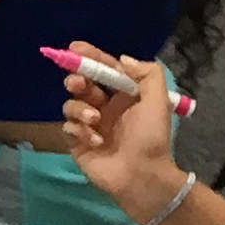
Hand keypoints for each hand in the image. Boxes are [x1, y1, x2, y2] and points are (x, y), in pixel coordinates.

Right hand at [60, 43, 187, 221]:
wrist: (141, 176)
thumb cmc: (150, 137)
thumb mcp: (157, 101)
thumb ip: (146, 74)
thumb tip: (121, 60)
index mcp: (123, 95)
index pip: (104, 70)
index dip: (90, 57)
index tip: (75, 48)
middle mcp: (104, 106)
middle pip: (81, 84)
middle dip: (77, 80)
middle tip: (78, 84)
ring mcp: (89, 125)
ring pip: (70, 105)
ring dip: (79, 109)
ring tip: (94, 120)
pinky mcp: (77, 143)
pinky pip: (67, 128)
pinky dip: (78, 131)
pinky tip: (94, 141)